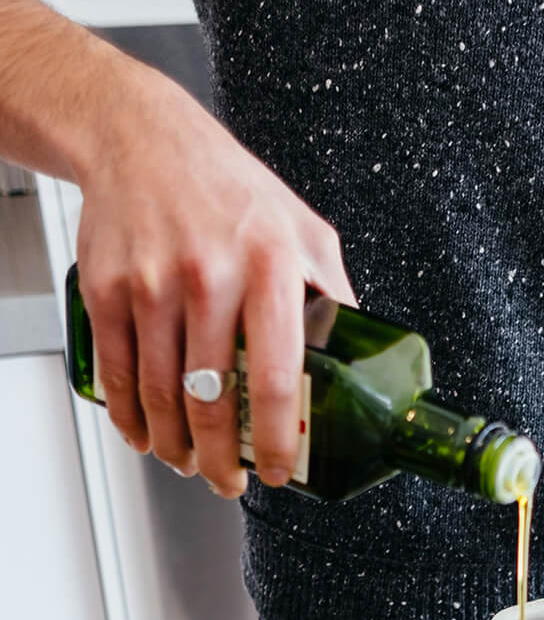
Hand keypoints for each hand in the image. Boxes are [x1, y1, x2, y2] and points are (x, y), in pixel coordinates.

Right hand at [74, 63, 354, 495]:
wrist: (142, 138)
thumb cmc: (230, 189)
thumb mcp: (305, 230)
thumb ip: (334, 294)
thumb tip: (361, 359)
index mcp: (271, 265)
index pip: (277, 375)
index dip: (278, 439)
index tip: (282, 470)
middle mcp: (210, 275)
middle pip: (212, 400)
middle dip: (221, 460)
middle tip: (230, 482)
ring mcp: (153, 283)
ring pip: (161, 396)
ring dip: (174, 446)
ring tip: (190, 463)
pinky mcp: (106, 287)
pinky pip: (118, 371)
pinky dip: (129, 416)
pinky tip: (144, 432)